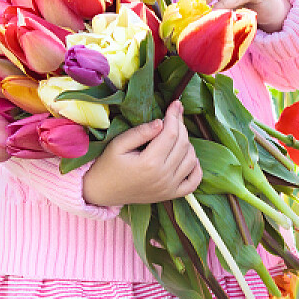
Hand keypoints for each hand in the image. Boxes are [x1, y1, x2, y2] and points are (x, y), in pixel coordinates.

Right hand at [80, 101, 200, 207]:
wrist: (102, 192)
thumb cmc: (108, 165)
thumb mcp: (118, 145)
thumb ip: (140, 133)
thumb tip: (161, 122)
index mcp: (149, 163)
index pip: (171, 134)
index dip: (174, 116)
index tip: (175, 103)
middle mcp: (163, 177)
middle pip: (183, 144)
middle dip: (181, 125)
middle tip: (176, 113)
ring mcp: (169, 188)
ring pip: (191, 160)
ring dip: (188, 143)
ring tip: (177, 133)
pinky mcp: (170, 195)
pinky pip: (193, 183)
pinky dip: (196, 168)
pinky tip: (188, 156)